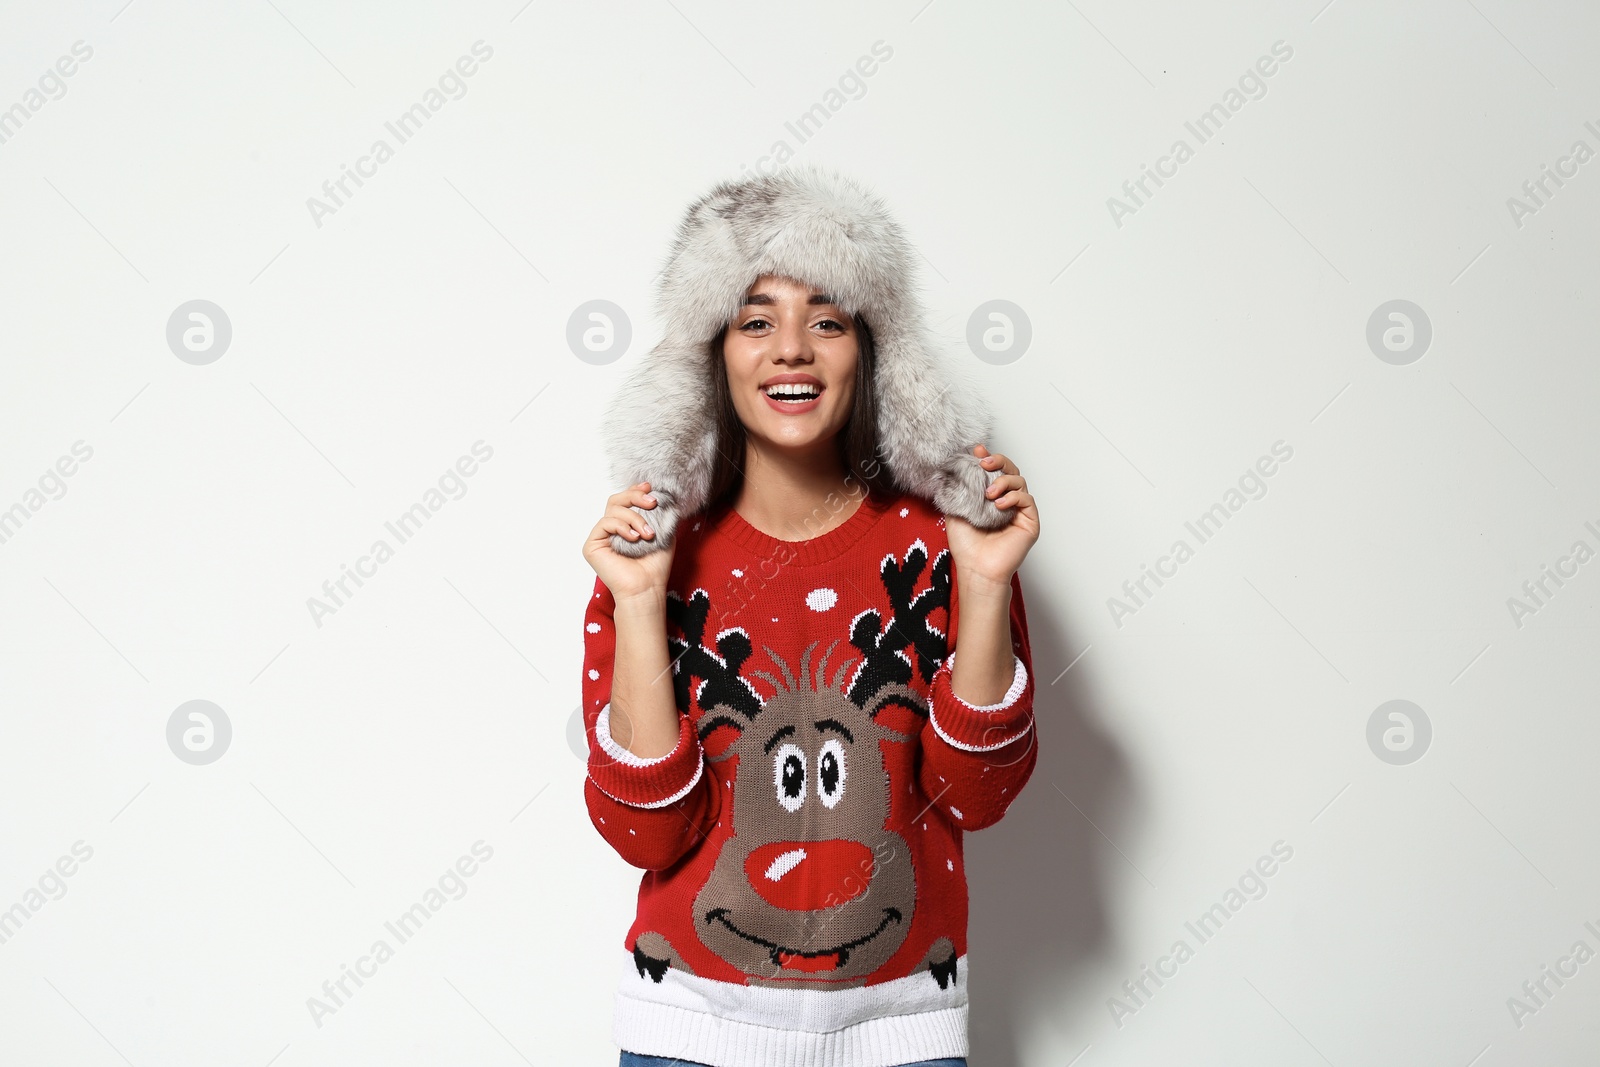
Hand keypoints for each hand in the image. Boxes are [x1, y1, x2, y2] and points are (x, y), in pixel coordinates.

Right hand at [582, 482, 676, 601]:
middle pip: (616, 500)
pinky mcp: (592, 545)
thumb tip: (658, 494)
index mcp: (625, 526)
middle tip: (652, 502)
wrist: (647, 588)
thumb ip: (659, 514)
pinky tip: (634, 538)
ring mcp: (600, 537)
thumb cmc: (655, 566)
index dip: (635, 491)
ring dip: (634, 518)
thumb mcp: (663, 533)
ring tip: (648, 534)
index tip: (649, 487)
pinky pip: (605, 523)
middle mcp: (610, 530)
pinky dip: (622, 527)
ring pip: (612, 509)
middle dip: (635, 496)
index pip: (625, 501)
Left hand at [945, 445, 1038, 590]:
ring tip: (988, 493)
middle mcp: (1006, 502)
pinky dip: (1013, 496)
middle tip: (984, 462)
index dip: (988, 458)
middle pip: (1011, 471)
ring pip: (1020, 481)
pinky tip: (999, 504)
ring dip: (1004, 481)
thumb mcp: (955, 510)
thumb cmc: (966, 545)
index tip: (976, 450)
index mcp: (990, 498)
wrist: (976, 568)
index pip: (993, 472)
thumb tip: (953, 468)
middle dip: (999, 461)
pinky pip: (1027, 499)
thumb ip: (957, 489)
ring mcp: (1019, 511)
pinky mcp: (1030, 522)